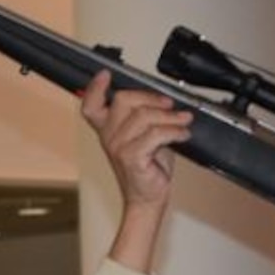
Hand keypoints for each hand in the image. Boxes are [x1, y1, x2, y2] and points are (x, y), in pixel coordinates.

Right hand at [80, 71, 191, 273]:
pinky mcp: (131, 157)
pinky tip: (183, 135)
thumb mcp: (146, 137)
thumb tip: (164, 100)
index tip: (106, 75)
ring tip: (184, 122)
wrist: (149, 199)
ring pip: (145, 116)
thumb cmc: (148, 169)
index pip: (91, 105)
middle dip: (152, 98)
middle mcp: (109, 136)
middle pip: (124, 99)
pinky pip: (155, 134)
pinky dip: (174, 132)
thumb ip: (147, 117)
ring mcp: (118, 147)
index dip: (95, 87)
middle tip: (170, 105)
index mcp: (107, 129)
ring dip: (171, 117)